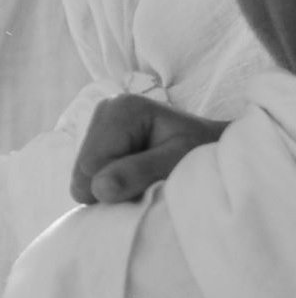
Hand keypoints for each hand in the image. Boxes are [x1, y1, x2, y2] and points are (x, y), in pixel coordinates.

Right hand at [70, 94, 227, 204]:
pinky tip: (136, 178)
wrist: (211, 147)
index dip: (119, 184)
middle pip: (83, 172)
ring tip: (147, 178)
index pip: (93, 165)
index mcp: (121, 109)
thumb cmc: (202, 152)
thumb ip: (140, 172)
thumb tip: (99, 189)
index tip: (154, 178)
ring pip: (83, 179)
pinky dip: (112, 186)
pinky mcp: (98, 142)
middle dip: (114, 187)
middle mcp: (104, 110)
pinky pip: (88, 180)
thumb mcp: (179, 162)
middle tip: (152, 180)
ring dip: (113, 188)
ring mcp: (99, 126)